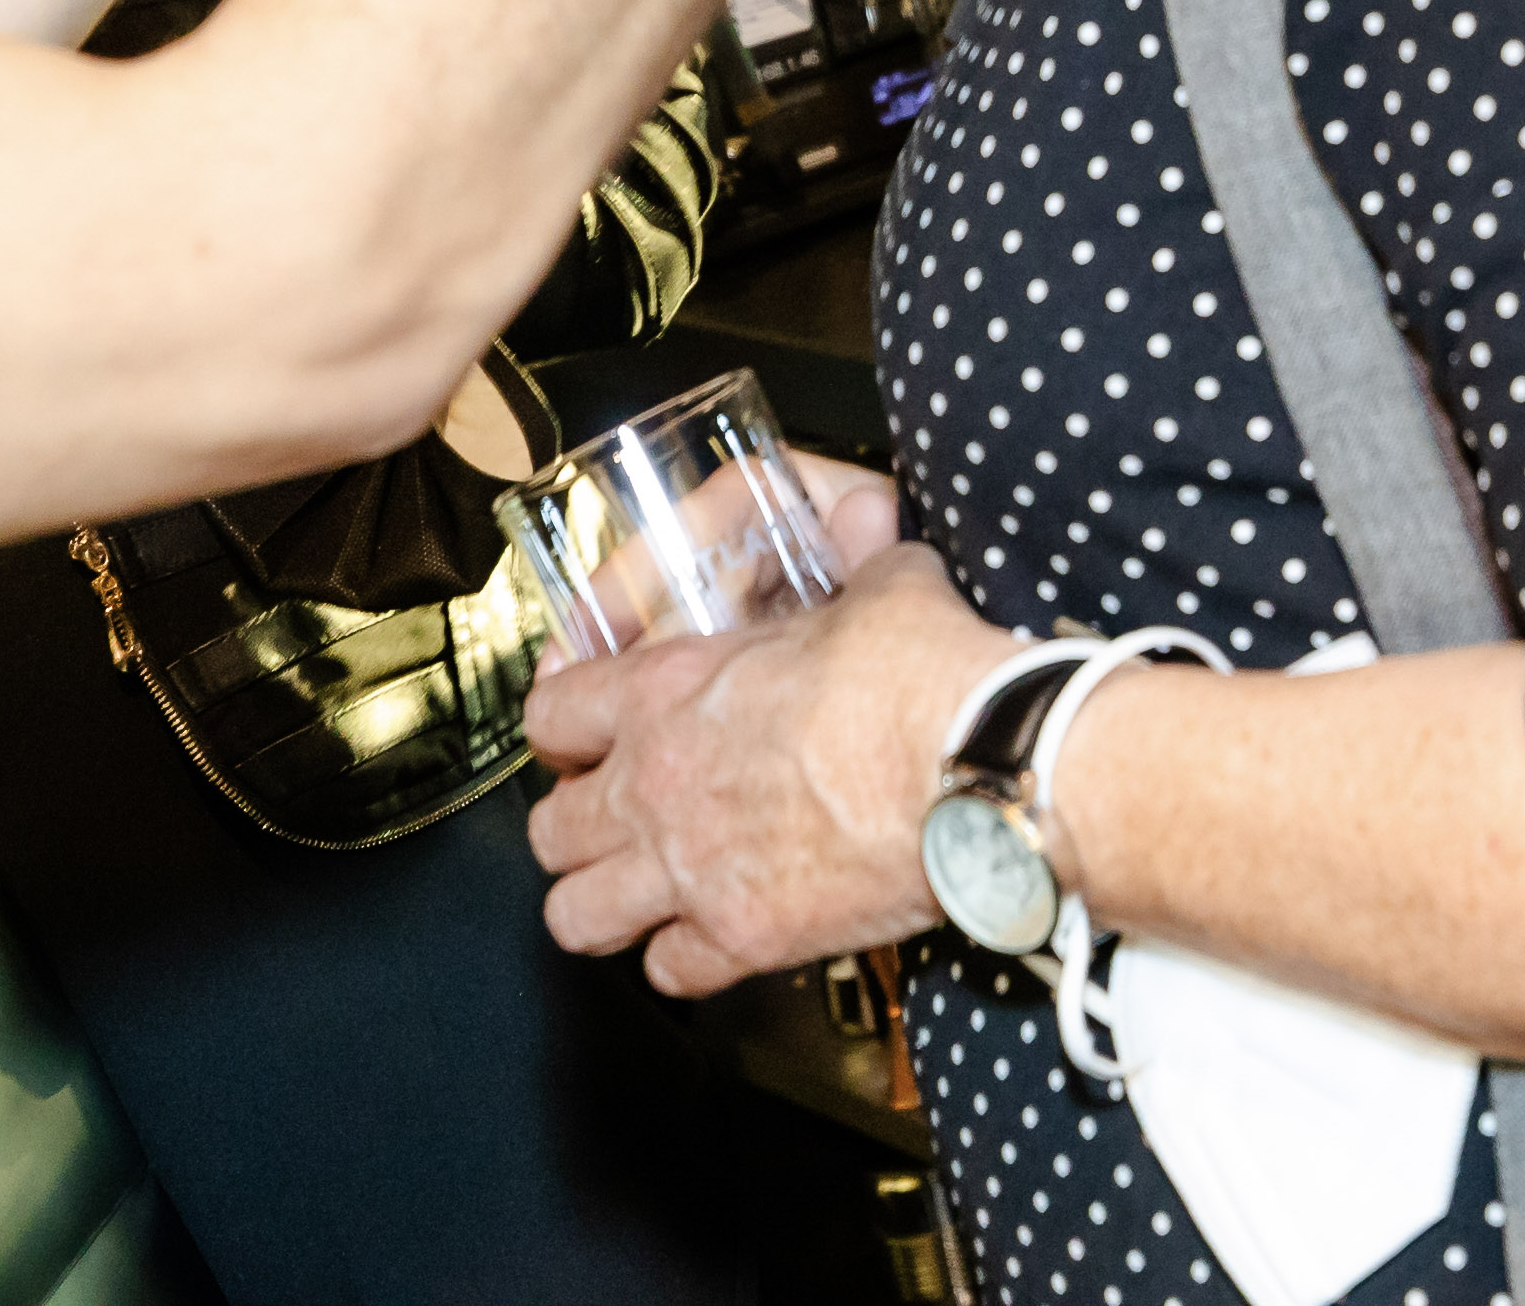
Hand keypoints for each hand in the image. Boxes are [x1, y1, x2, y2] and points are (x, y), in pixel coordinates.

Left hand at [522, 536, 1000, 996]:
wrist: (976, 770)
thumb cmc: (923, 678)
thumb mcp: (875, 592)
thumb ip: (851, 576)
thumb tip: (880, 551)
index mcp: (668, 691)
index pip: (550, 714)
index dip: (562, 729)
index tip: (581, 739)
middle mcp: (658, 786)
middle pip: (547, 829)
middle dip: (574, 827)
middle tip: (612, 822)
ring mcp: (690, 871)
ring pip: (575, 916)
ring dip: (601, 906)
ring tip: (636, 896)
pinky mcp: (742, 940)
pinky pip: (668, 974)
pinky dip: (683, 962)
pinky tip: (713, 938)